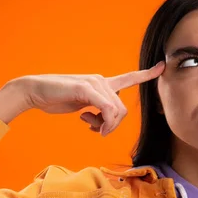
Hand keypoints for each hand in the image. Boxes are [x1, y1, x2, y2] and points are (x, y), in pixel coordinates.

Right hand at [20, 61, 164, 134]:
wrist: (35, 92)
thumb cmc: (56, 99)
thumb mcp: (82, 106)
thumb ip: (97, 111)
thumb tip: (105, 122)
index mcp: (101, 84)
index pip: (128, 78)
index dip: (146, 74)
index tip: (162, 66)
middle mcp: (101, 81)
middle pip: (122, 110)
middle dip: (113, 126)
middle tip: (99, 131)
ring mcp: (94, 83)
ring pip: (116, 111)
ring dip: (106, 126)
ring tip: (90, 125)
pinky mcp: (86, 89)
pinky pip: (107, 109)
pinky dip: (103, 122)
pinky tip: (88, 123)